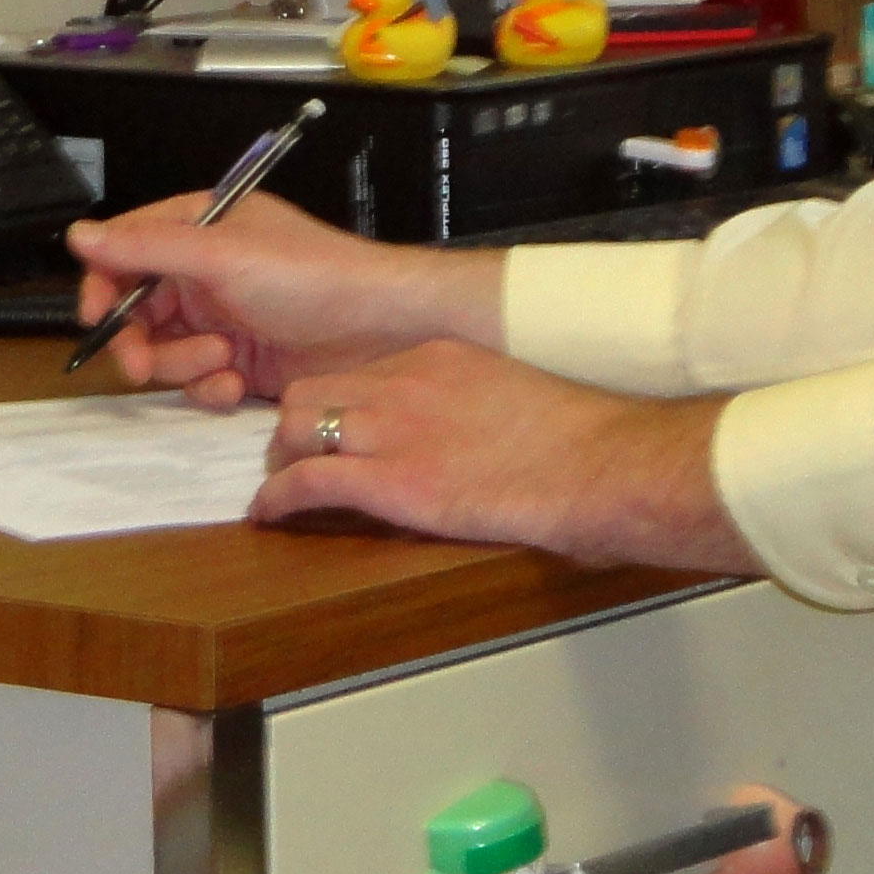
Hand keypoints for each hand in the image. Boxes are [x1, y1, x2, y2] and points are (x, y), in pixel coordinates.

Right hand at [67, 190, 496, 406]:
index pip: (128, 249)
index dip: (104, 283)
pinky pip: (200, 380)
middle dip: (140, 341)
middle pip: (138, 310)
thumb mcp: (222, 257)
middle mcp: (208, 272)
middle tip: (144, 365)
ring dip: (183, 365)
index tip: (94, 316)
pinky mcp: (243, 361)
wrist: (384, 328)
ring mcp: (225, 318)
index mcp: (202, 228)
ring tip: (222, 362)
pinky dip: (210, 388)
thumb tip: (79, 235)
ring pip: (166, 351)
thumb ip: (147, 249)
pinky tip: (237, 385)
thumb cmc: (314, 276)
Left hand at [254, 341, 759, 574]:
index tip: (336, 428)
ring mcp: (396, 429)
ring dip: (283, 462)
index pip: (357, 371)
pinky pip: (307, 482)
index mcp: (440, 359)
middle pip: (312, 392)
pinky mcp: (394, 480)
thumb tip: (472, 443)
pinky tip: (269, 515)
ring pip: (298, 430)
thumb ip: (480, 412)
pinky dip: (277, 499)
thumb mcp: (519, 403)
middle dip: (297, 428)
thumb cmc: (583, 446)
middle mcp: (407, 383)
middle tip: (298, 459)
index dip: (336, 404)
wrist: (604, 466)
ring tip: (282, 490)